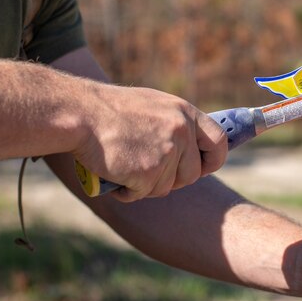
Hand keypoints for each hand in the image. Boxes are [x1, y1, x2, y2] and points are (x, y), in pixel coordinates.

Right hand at [73, 83, 227, 201]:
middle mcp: (181, 131)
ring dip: (145, 185)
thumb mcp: (153, 105)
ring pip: (165, 188)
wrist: (82, 114)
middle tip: (148, 172)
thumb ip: (175, 124)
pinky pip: (141, 195)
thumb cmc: (111, 109)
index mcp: (185, 112)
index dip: (212, 160)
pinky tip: (113, 173)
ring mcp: (166, 153)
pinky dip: (127, 191)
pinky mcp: (147, 173)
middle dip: (171, 179)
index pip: (219, 141)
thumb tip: (191, 147)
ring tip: (124, 165)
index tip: (202, 168)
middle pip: (191, 174)